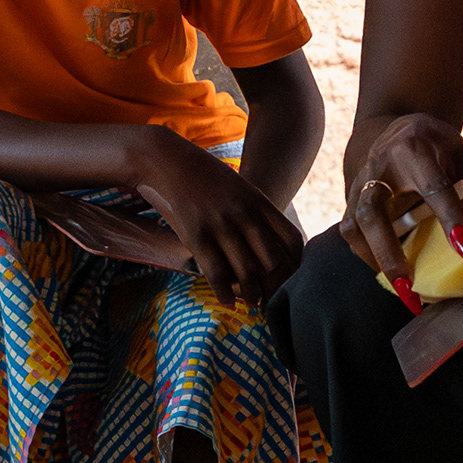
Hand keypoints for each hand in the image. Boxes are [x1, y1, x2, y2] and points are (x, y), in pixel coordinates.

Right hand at [132, 142, 304, 294]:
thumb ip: (256, 212)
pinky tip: (227, 300)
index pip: (291, 240)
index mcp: (259, 202)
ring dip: (252, 294)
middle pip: (273, 261)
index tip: (294, 279)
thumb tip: (270, 243)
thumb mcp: (238, 188)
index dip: (297, 264)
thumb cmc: (204, 177)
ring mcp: (220, 225)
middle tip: (274, 298)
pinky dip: (224, 292)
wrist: (166, 160)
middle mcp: (244, 215)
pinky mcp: (196, 235)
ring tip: (253, 303)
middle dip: (276, 285)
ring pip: (247, 272)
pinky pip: (216, 272)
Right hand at [339, 115, 462, 304]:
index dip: (450, 217)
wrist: (398, 129)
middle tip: (410, 285)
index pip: (433, 187)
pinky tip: (387, 272)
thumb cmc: (438, 148)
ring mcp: (360, 184)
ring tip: (401, 288)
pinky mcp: (350, 199)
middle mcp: (380, 167)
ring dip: (375, 259)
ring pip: (355, 224)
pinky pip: (350, 232)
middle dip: (389, 251)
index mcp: (415, 149)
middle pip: (373, 211)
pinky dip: (367, 255)